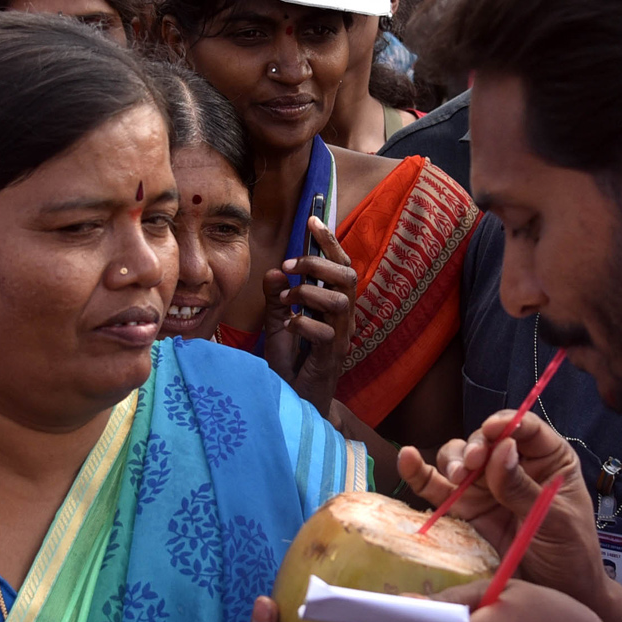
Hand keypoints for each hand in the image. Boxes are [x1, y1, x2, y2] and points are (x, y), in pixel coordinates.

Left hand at [263, 216, 356, 416]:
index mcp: (334, 307)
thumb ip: (277, 299)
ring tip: (288, 300)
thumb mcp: (277, 325)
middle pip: (348, 278)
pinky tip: (288, 327)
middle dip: (318, 264)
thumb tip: (273, 272)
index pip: (341, 266)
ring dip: (309, 293)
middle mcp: (344, 320)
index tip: (313, 219)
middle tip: (290, 265)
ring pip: (340, 302)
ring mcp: (341, 339)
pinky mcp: (331, 359)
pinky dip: (303, 324)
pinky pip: (325, 334)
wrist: (293, 402)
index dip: (330, 242)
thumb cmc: (291, 365)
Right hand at [397, 411, 621, 621]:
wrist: (559, 597)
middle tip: (473, 463)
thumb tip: (501, 448)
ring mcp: (487, 488)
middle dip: (475, 445)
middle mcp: (514, 467)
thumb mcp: (554, 520)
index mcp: (548, 460)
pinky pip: (439, 488)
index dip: (506, 423)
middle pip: (485, 440)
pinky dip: (421, 474)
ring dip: (453, 461)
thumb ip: (523, 487)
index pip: (524, 428)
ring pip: (459, 459)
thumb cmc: (570, 555)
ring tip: (458, 475)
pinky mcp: (466, 511)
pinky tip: (408, 459)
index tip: (492, 431)